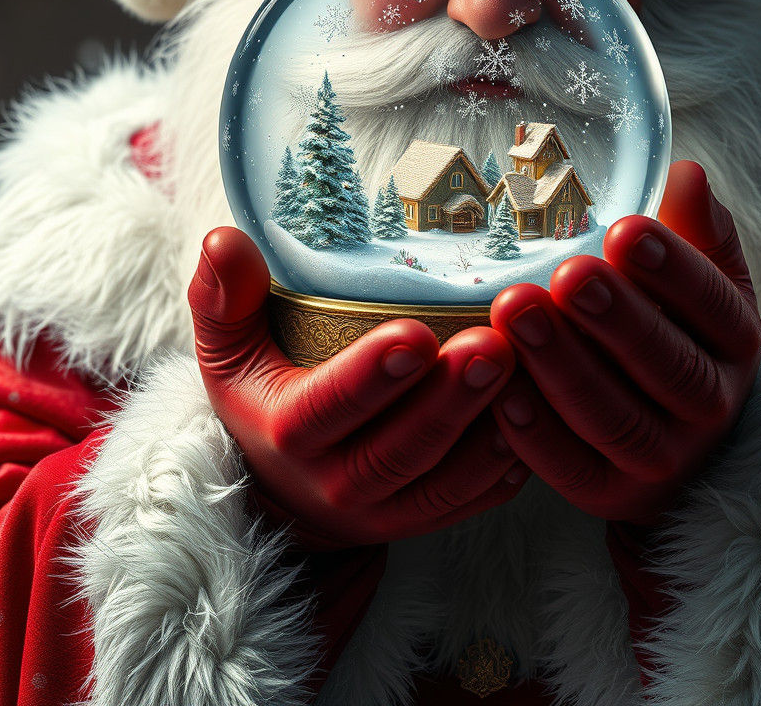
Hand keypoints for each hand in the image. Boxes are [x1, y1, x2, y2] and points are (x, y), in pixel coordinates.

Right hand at [188, 227, 527, 550]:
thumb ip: (225, 297)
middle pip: (398, 451)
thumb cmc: (263, 397)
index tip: (416, 336)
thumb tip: (223, 239)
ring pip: (443, 485)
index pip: (325, 410)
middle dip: (449, 400)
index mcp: (286, 433)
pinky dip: (506, 469)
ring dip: (488, 434)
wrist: (283, 488)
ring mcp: (384, 511)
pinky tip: (537, 418)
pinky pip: (471, 503)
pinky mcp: (423, 521)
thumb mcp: (231, 349)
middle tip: (496, 346)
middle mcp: (334, 484)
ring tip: (526, 376)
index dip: (368, 379)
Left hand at [489, 160, 760, 523]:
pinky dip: (536, 433)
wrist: (675, 440)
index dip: (674, 270)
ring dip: (563, 366)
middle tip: (568, 274)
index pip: (713, 305)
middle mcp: (708, 405)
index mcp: (732, 342)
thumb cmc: (675, 335)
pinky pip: (571, 468)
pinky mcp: (608, 493)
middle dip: (615, 318)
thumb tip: (686, 171)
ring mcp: (660, 457)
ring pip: (615, 417)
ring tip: (517, 313)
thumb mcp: (700, 283)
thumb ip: (694, 231)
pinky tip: (502, 391)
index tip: (625, 230)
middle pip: (666, 364)